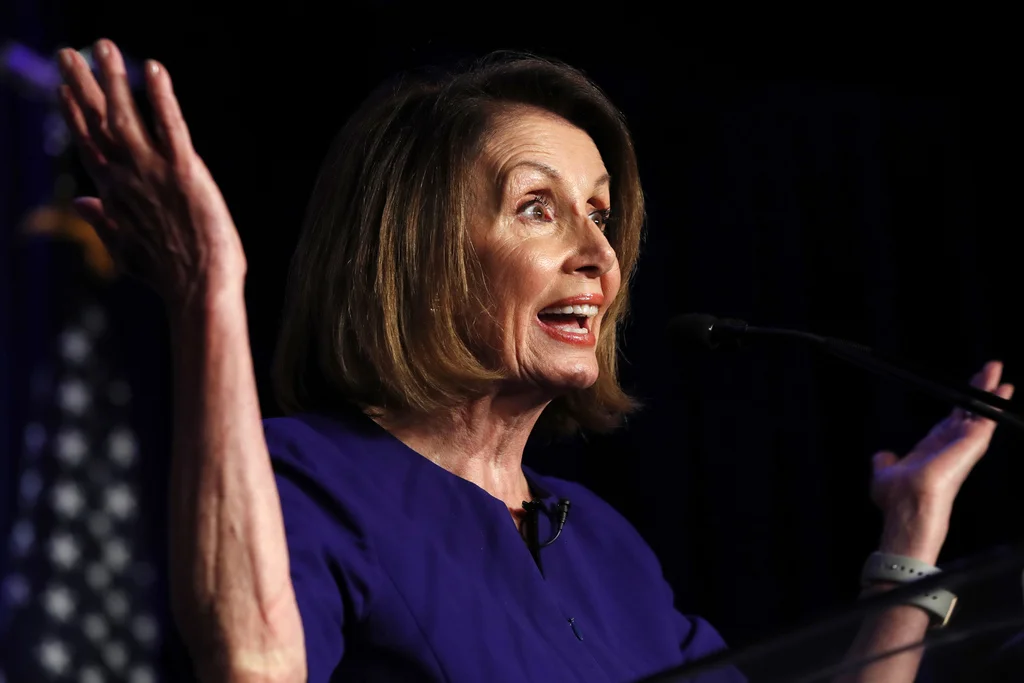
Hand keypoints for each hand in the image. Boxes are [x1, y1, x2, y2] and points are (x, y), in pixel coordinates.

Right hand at [56, 39, 244, 317]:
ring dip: (114, 79)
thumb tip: (80, 202)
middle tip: (69, 52)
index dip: (77, 115)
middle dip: (83, 86)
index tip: (66, 89)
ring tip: (103, 46)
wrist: (198, 290)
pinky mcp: (185, 172)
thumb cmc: (169, 275)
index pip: (91, 146)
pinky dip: (162, 98)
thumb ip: (104, 223)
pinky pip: (171, 126)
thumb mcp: (127, 251)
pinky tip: (155, 70)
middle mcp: (127, 178)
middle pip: (99, 124)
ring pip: (127, 117)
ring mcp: (154, 173)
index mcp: (115, 196)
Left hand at [870, 361, 1013, 562]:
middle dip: (978, 390)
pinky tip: (1002, 390)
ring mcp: (962, 447)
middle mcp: (950, 446)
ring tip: (997, 371)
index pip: (950, 421)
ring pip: (979, 412)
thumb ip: (886, 462)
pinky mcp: (970, 446)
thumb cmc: (896, 499)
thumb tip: (883, 456)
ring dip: (988, 392)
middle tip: (990, 370)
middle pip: (968, 412)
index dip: (959, 404)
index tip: (965, 389)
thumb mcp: (885, 474)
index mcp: (933, 449)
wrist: (905, 507)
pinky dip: (993, 404)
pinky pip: (985, 420)